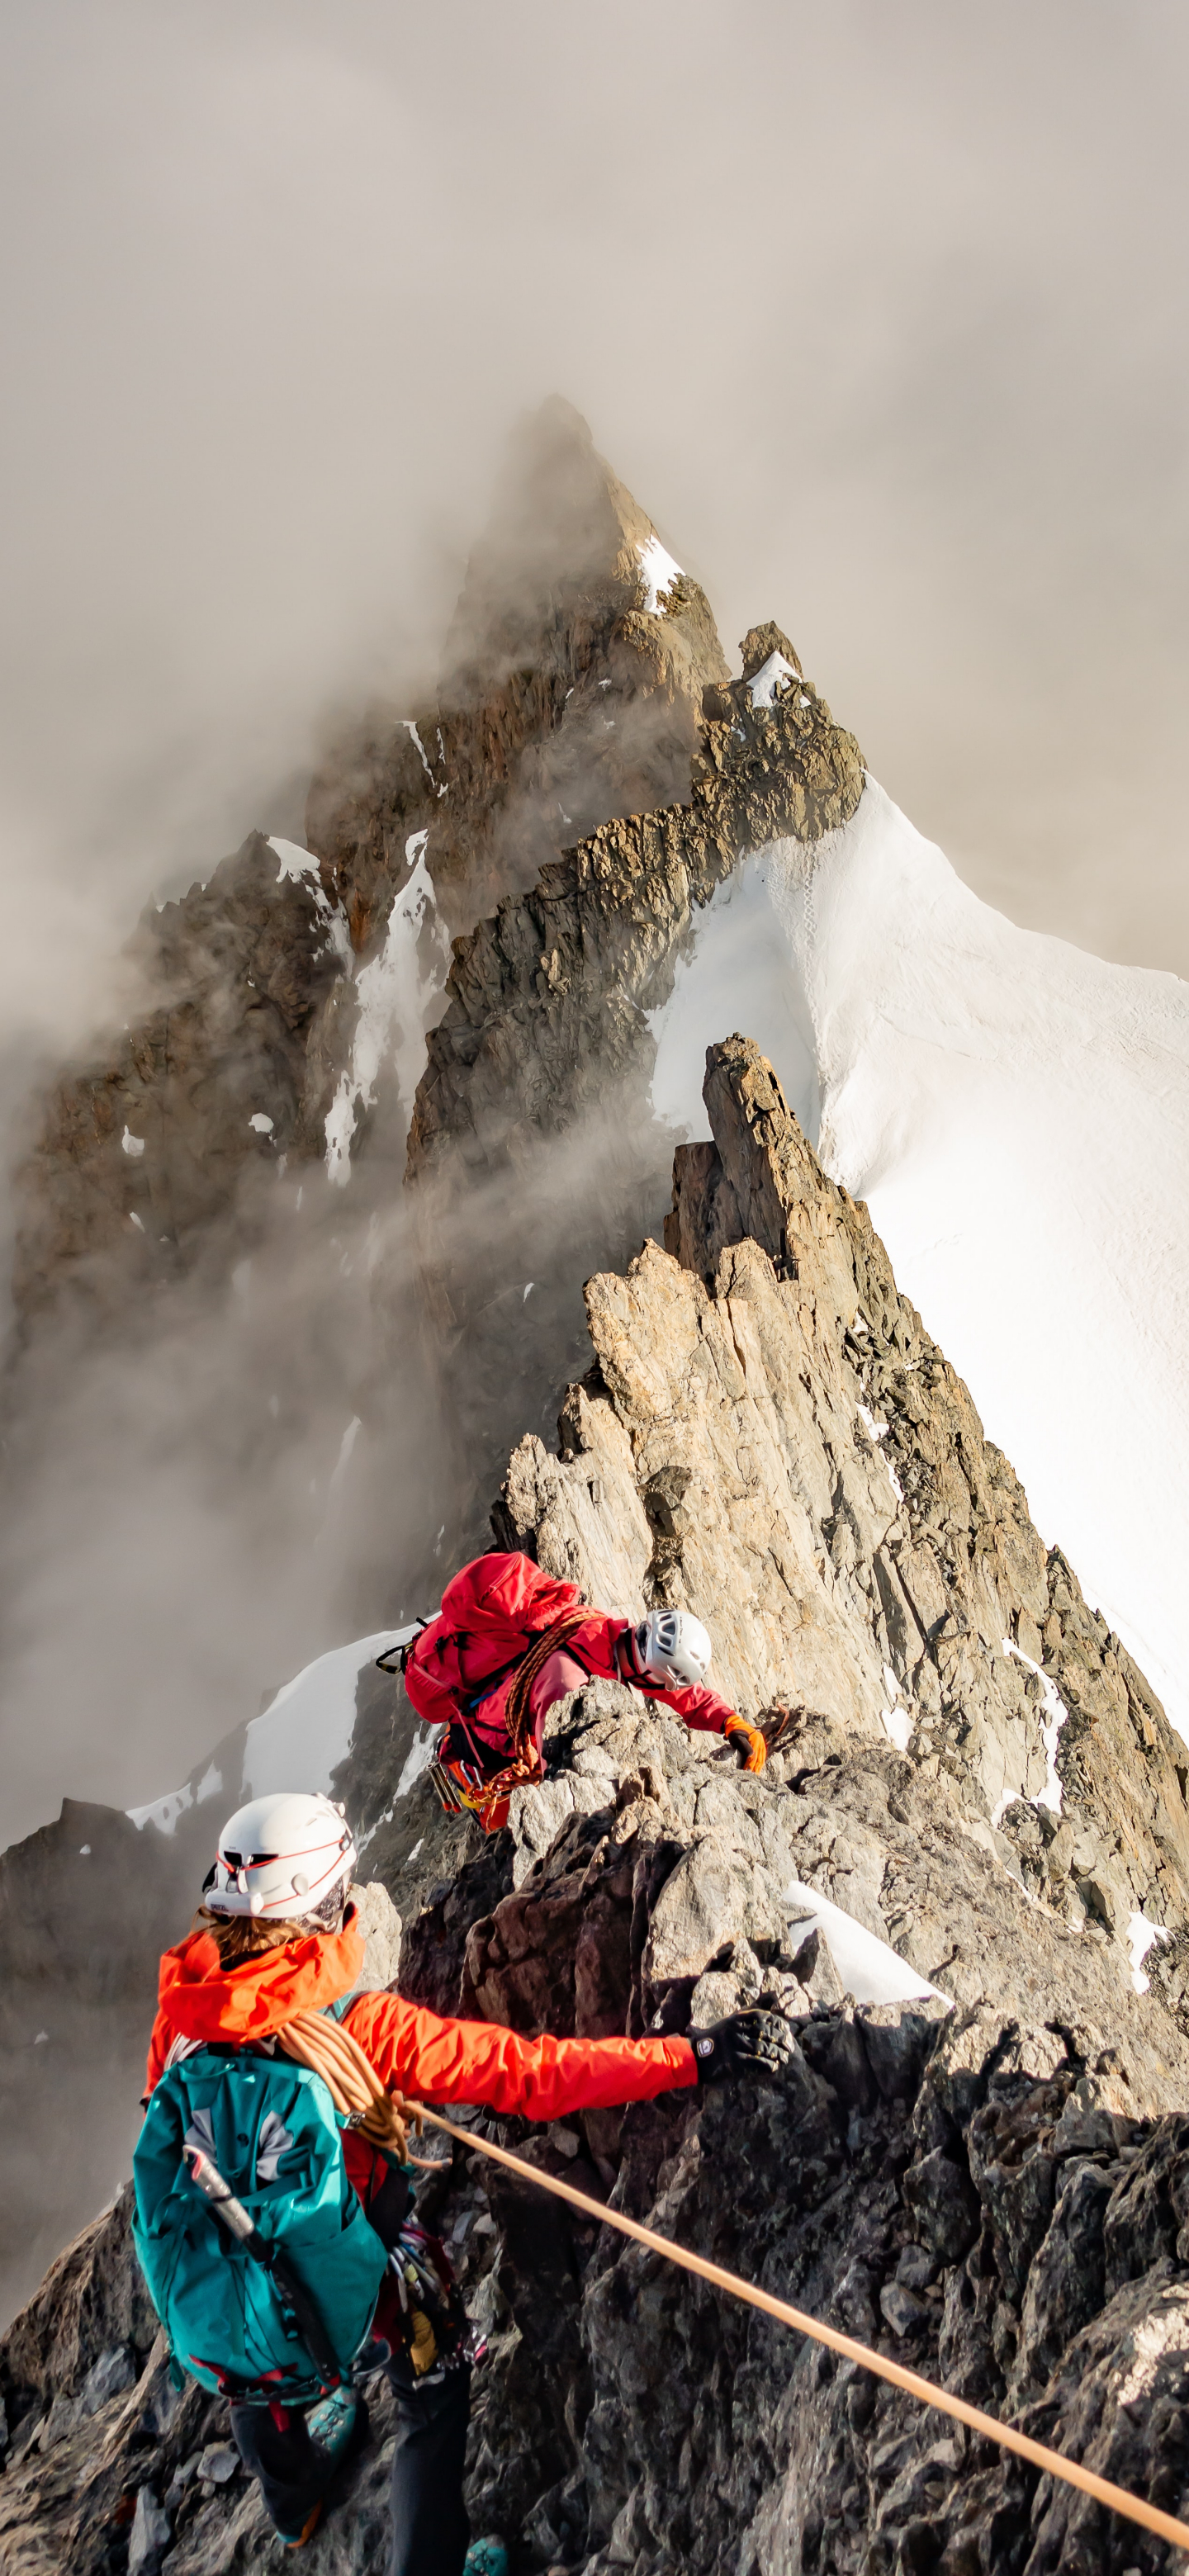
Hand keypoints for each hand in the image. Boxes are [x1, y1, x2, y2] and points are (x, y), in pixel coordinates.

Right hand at [278, 2010, 418, 2158]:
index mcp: (335, 2031)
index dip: (368, 2072)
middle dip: (364, 2085)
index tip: (377, 2088)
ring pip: (344, 2073)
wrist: (279, 2013)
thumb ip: (328, 2041)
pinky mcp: (309, 2054)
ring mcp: (321, 2047)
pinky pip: (328, 2077)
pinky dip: (337, 2093)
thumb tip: (338, 2058)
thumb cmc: (295, 2021)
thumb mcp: (316, 2027)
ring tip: (363, 2108)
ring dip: (354, 2092)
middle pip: (354, 2065)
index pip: (357, 2053)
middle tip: (373, 2103)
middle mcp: (332, 2039)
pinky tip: (344, 2108)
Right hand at [687, 2010, 797, 2085]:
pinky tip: (774, 2067)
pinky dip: (769, 2066)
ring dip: (778, 2054)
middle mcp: (736, 2030)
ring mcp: (735, 2046)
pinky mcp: (734, 2062)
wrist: (696, 2056)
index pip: (763, 2016)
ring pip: (764, 2048)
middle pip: (766, 2032)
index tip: (787, 2029)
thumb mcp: (729, 2022)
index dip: (778, 2022)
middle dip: (781, 2039)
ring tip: (785, 2058)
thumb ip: (746, 2017)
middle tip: (790, 2046)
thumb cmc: (715, 2039)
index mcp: (736, 2019)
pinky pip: (757, 2063)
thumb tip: (770, 2004)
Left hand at [725, 1713, 766, 1771]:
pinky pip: (760, 1755)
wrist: (733, 1723)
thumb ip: (745, 1747)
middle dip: (756, 1767)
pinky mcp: (758, 1744)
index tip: (747, 1772)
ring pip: (761, 1757)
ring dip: (758, 1766)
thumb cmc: (734, 1732)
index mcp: (756, 1739)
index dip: (751, 1765)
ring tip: (756, 1775)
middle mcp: (760, 1741)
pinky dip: (758, 1761)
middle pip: (759, 1757)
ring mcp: (760, 1742)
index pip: (754, 1755)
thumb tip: (751, 1756)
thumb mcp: (737, 1739)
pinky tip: (756, 1768)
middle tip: (753, 1777)